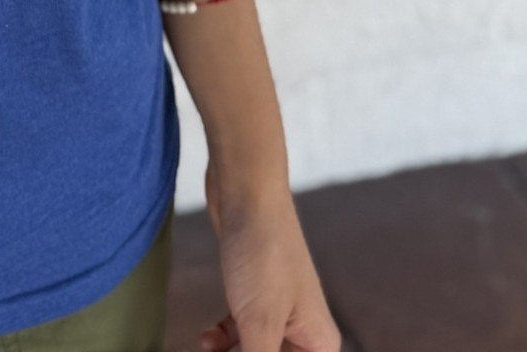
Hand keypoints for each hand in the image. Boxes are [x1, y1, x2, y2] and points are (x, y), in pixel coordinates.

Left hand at [198, 169, 340, 351]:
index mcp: (319, 344)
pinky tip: (206, 339)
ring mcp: (278, 311)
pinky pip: (241, 334)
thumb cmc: (262, 253)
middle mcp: (305, 330)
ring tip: (208, 351)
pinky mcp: (254, 295)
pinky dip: (223, 341)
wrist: (245, 190)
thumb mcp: (258, 325)